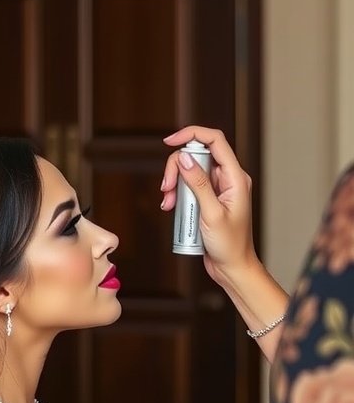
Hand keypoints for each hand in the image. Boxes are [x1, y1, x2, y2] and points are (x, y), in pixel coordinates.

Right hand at [161, 125, 257, 288]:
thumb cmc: (230, 245)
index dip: (192, 134)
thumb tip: (184, 158)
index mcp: (235, 177)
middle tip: (166, 188)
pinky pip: (189, 187)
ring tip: (168, 202)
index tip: (170, 142)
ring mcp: (217, 189)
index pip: (215, 141)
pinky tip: (170, 207)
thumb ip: (198, 183)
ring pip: (189, 171)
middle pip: (197, 155)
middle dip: (176, 167)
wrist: (232, 268)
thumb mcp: (212, 213)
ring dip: (174, 183)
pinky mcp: (208, 199)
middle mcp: (227, 179)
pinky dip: (177, 193)